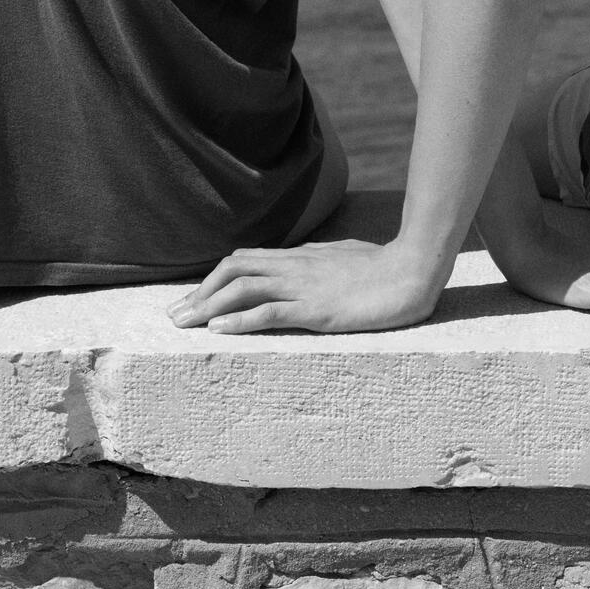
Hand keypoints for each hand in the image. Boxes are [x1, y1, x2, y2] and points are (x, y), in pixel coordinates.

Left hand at [167, 238, 441, 334]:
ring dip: (207, 306)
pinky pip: (270, 311)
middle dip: (199, 292)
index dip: (214, 278)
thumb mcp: (346, 259)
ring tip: (183, 326)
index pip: (245, 259)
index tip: (192, 299)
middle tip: (174, 317)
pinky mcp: (317, 308)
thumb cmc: (387, 266)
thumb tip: (305, 262)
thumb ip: (321, 262)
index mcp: (302, 257)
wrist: (415, 269)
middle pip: (234, 269)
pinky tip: (217, 331)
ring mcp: (305, 286)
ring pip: (243, 287)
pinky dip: (238, 320)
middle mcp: (296, 267)